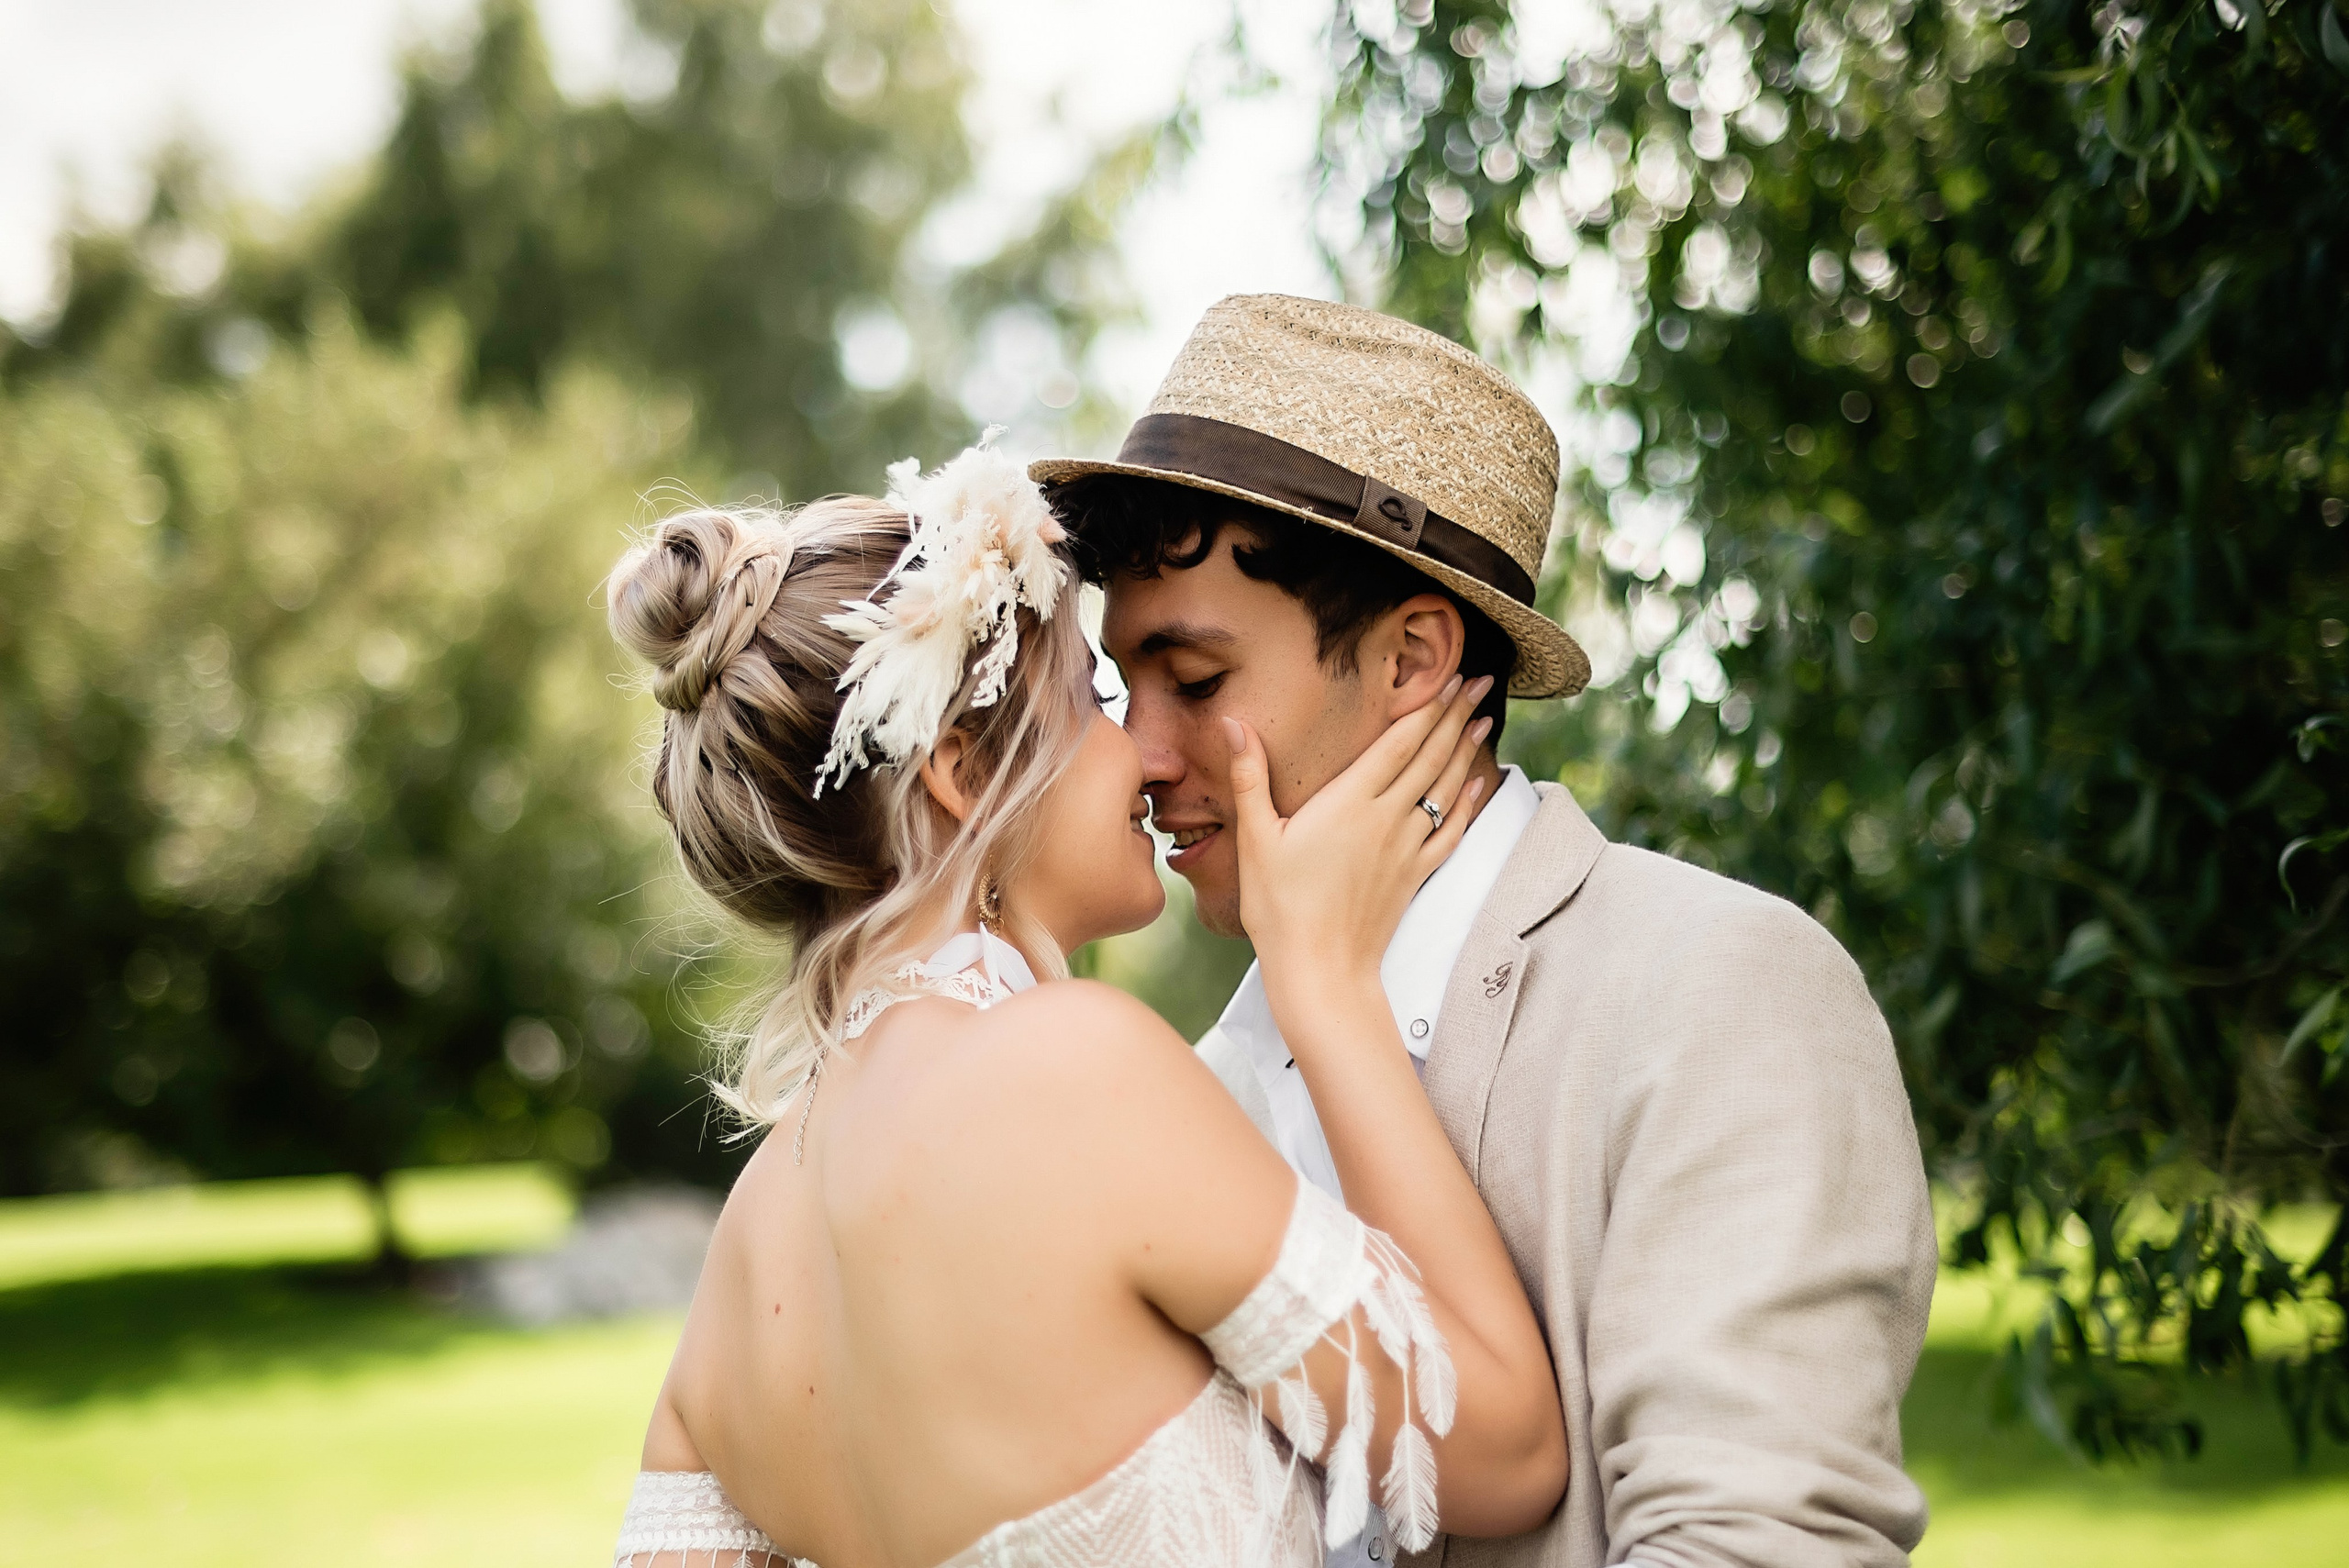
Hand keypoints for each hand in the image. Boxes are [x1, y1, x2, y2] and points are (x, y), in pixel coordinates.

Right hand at [1223, 674, 1492, 1025]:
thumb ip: (1249, 776)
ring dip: (1465, 750)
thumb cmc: (1279, 907)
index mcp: (1349, 802)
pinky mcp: (1413, 876)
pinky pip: (1448, 832)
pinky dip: (1465, 804)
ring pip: (1444, 789)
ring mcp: (1405, 848)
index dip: (1428, 706)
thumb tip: (1234, 723)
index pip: (1399, 741)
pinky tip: (1476, 784)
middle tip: (1480, 683)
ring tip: (1484, 718)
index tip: (1451, 676)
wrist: (1320, 970)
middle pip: (1429, 756)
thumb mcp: (1255, 838)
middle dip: (1456, 715)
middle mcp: (1385, 819)